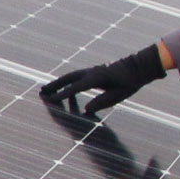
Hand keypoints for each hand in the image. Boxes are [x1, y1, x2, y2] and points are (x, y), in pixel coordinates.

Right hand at [37, 42, 168, 118]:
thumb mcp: (118, 95)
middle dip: (54, 86)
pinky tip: (62, 88)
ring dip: (57, 83)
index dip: (62, 95)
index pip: (75, 88)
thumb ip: (101, 102)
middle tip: (41, 92)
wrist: (138, 67)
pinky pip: (76, 77)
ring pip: (70, 76)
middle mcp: (92, 72)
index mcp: (97, 78)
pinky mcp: (93, 71)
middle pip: (68, 78)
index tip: (50, 100)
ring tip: (45, 90)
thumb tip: (85, 111)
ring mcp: (92, 70)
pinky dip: (66, 82)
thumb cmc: (130, 82)